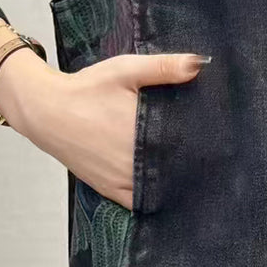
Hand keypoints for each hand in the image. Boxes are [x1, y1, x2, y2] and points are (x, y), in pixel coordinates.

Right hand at [0, 51, 208, 210]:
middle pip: (178, 170)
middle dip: (195, 163)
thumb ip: (163, 68)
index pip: (188, 147)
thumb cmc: (86, 89)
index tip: (220, 140)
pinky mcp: (110, 190)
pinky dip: (155, 196)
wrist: (45, 111)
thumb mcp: (126, 70)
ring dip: (178, 181)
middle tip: (213, 155)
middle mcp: (133, 163)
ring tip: (195, 170)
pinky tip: (169, 185)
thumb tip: (200, 64)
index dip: (207, 145)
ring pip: (162, 189)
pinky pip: (141, 201)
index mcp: (142, 133)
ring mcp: (121, 180)